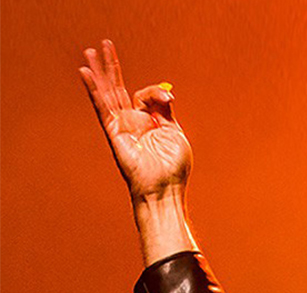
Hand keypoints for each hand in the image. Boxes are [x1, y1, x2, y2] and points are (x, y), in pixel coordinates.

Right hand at [80, 40, 191, 200]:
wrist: (165, 187)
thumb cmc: (173, 167)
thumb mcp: (175, 132)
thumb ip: (164, 109)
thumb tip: (162, 93)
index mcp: (150, 121)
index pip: (145, 95)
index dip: (155, 92)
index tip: (167, 100)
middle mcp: (134, 121)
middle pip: (119, 88)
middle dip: (113, 67)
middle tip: (104, 46)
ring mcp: (122, 126)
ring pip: (108, 93)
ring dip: (99, 72)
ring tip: (90, 52)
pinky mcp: (113, 132)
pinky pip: (101, 107)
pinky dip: (94, 90)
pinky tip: (86, 74)